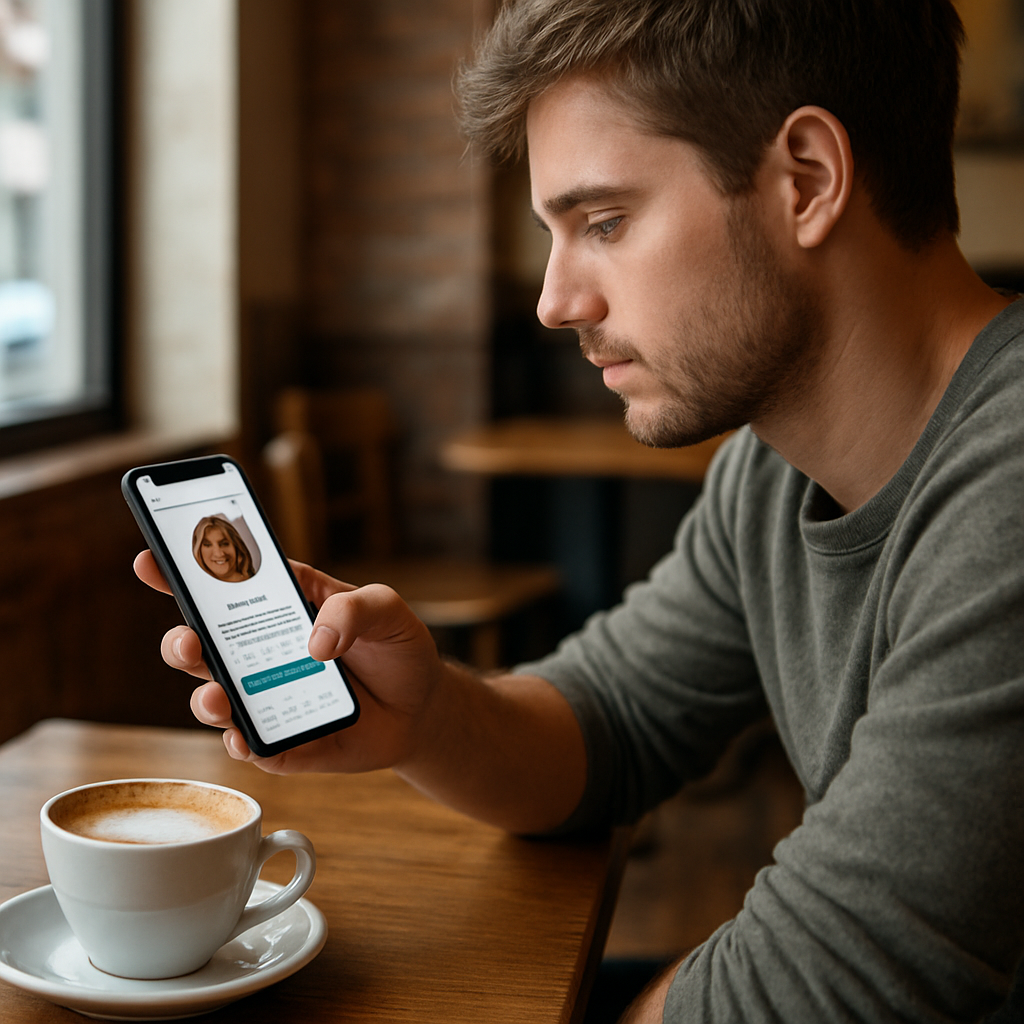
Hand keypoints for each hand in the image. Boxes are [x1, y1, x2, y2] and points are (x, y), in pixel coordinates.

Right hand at [133, 551, 444, 774]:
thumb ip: (355, 609)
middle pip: (202, 646)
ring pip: (215, 699)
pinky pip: (252, 747)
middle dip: (182, 642)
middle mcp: (262, 653)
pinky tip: (246, 739)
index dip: (183, 574)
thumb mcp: (387, 608)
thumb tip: (316, 644)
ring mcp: (268, 698)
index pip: (223, 588)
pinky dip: (244, 744)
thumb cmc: (398, 647)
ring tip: (218, 696)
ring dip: (207, 698)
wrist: (423, 708)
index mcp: (280, 608)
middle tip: (189, 641)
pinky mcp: (284, 741)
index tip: (150, 561)